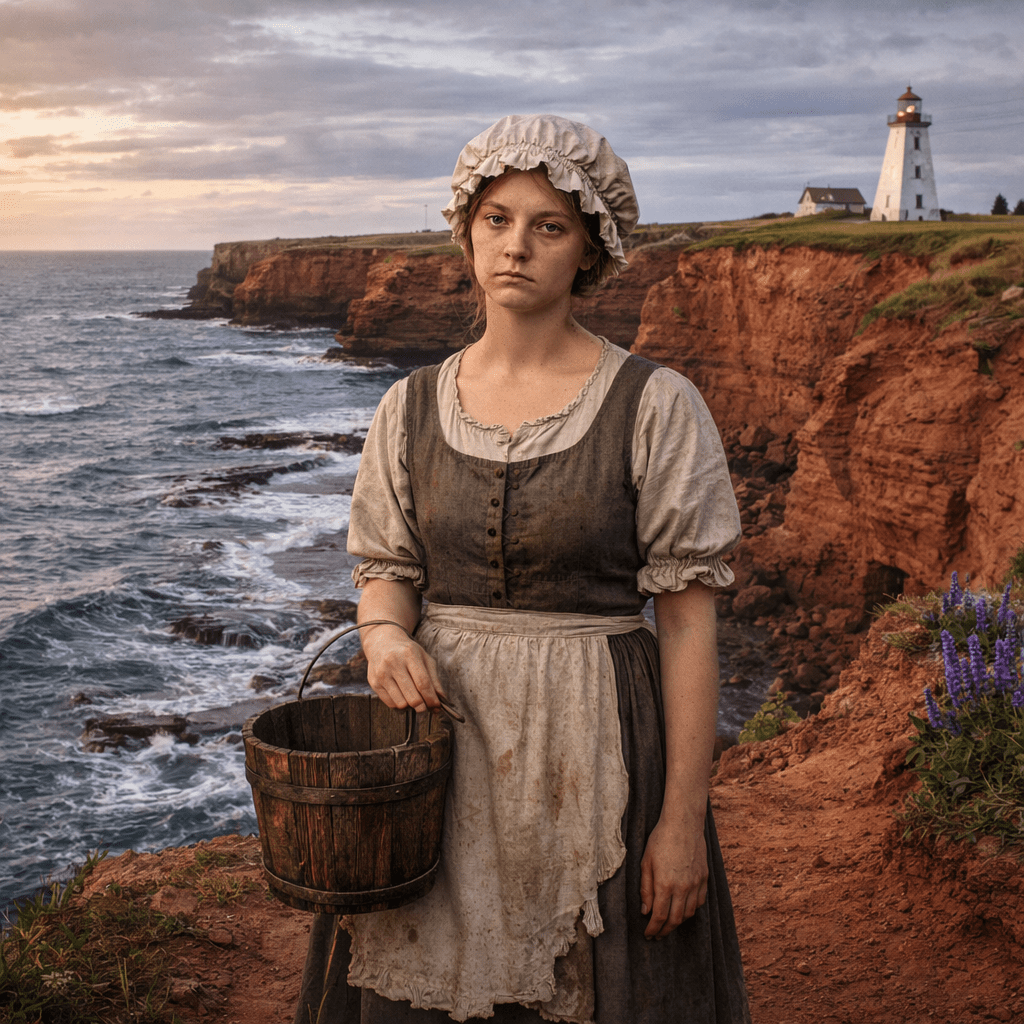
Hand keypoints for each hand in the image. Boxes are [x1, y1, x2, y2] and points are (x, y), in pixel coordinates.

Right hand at [361, 623, 444, 712]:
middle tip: (427, 707)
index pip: (423, 683)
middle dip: (423, 707)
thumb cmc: (407, 652)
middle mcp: (393, 663)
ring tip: (414, 699)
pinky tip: (402, 696)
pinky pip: (390, 704)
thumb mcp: (424, 658)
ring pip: (401, 704)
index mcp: (409, 654)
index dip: (431, 698)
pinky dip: (400, 705)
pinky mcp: (374, 683)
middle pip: (412, 697)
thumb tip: (441, 699)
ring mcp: (382, 674)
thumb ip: (434, 679)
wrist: (382, 643)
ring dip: (410, 707)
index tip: (437, 707)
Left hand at [639, 813, 707, 938]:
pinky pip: (699, 902)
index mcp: (665, 884)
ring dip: (678, 922)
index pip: (660, 916)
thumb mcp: (646, 862)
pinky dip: (691, 910)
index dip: (653, 929)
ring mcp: (696, 883)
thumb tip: (645, 911)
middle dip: (665, 930)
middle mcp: (682, 887)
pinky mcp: (704, 878)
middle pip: (675, 919)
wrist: (683, 824)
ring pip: (689, 913)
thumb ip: (645, 889)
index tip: (648, 935)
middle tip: (657, 935)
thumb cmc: (660, 840)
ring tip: (669, 924)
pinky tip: (683, 909)